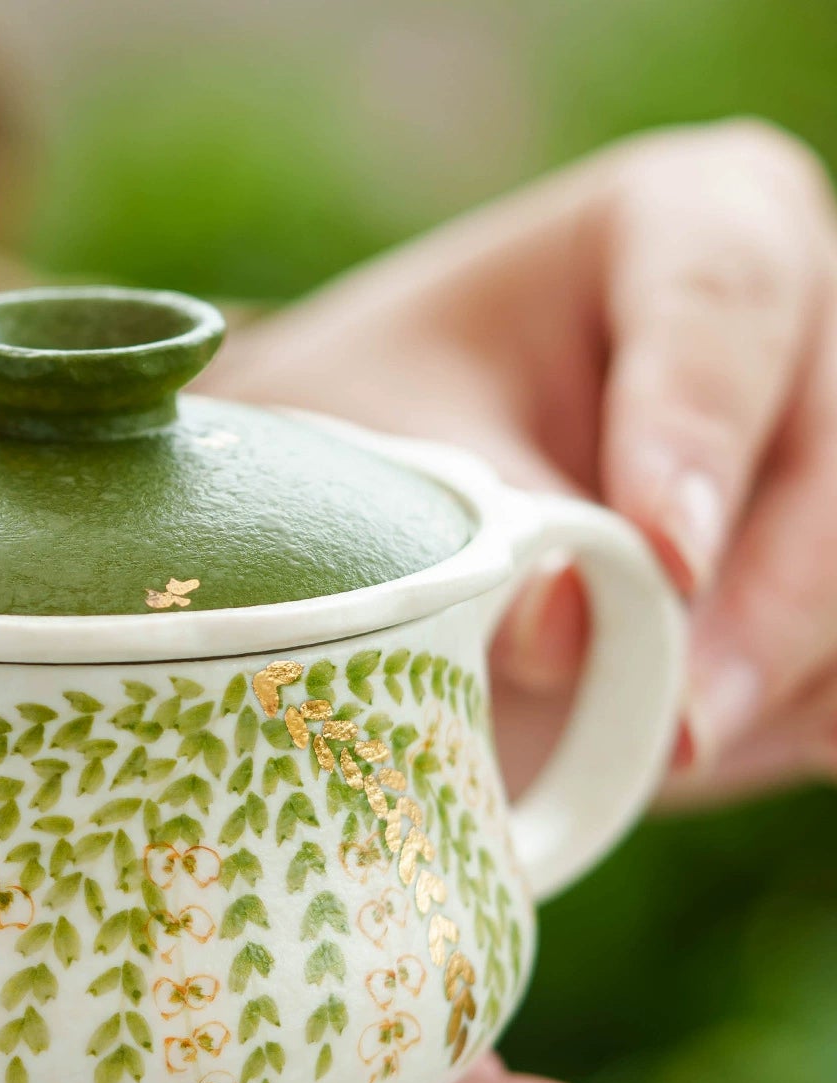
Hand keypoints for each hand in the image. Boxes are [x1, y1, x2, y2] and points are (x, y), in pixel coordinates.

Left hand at [211, 119, 836, 800]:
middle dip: (765, 605)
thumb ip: (493, 527)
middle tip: (677, 724)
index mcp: (694, 223)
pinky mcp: (836, 554)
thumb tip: (572, 628)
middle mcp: (809, 311)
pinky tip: (759, 746)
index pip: (724, 306)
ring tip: (674, 752)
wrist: (419, 475)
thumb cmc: (396, 422)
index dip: (697, 436)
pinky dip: (814, 706)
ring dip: (788, 672)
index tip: (663, 561)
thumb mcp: (404, 449)